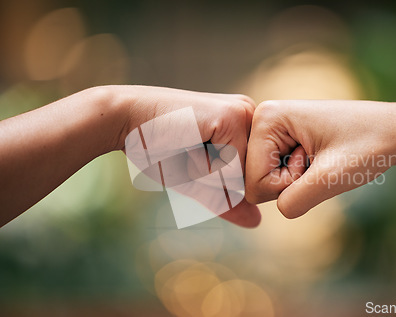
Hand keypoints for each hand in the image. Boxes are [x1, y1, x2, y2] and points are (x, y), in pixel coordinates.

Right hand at [113, 86, 260, 226]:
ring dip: (208, 175)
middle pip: (251, 180)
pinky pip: (230, 169)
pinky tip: (186, 142)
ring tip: (188, 146)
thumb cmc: (159, 149)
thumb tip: (258, 222)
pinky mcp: (232, 117)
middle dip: (215, 180)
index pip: (253, 179)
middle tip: (189, 149)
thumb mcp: (197, 180)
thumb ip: (227, 200)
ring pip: (242, 178)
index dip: (220, 183)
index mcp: (246, 127)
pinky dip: (202, 167)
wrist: (125, 122)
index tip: (193, 153)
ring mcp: (244, 114)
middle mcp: (251, 116)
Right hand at [245, 100, 395, 218]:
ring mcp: (273, 129)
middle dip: (290, 183)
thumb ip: (293, 200)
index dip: (286, 185)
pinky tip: (320, 159)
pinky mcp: (283, 139)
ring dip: (297, 181)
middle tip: (321, 161)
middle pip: (256, 181)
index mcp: (267, 118)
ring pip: (267, 181)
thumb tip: (276, 209)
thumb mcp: (331, 177)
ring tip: (322, 159)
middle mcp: (264, 119)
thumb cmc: (368, 146)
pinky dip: (300, 176)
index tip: (316, 161)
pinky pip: (278, 175)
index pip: (253, 181)